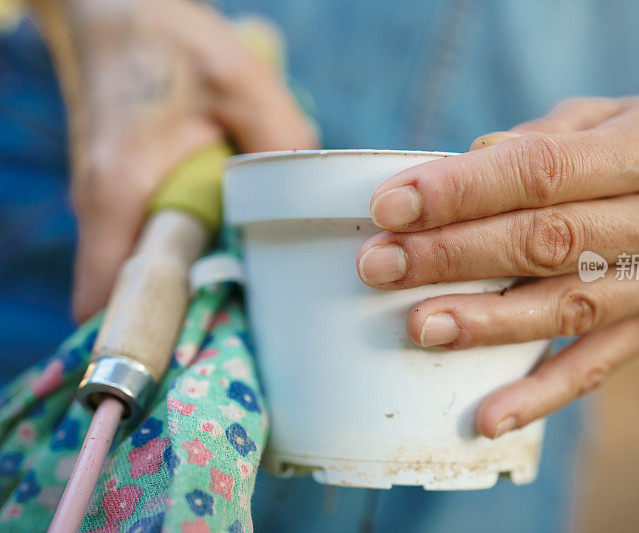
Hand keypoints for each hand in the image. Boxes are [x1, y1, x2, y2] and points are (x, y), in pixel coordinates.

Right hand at [57, 0, 316, 320]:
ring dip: (188, 299)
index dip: (147, 343)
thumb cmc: (173, 44)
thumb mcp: (242, 83)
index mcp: (122, 190)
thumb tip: (319, 201)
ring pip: (144, 277)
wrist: (119, 16)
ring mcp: (110, 210)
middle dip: (183, 331)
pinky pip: (152, 251)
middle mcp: (105, 211)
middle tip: (249, 352)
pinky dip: (185, 267)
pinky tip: (234, 265)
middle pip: (133, 300)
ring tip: (252, 318)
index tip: (196, 372)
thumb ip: (282, 143)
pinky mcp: (125, 202)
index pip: (112, 295)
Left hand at [357, 96, 638, 438]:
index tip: (391, 205)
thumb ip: (535, 143)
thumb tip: (453, 172)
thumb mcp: (605, 116)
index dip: (461, 191)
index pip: (540, 174)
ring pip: (565, 309)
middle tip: (380, 265)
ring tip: (418, 326)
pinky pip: (596, 367)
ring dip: (485, 323)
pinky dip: (540, 396)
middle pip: (545, 243)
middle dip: (453, 255)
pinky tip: (487, 416)